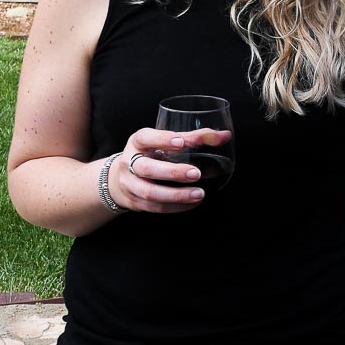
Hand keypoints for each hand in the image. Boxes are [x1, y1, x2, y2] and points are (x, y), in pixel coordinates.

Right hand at [107, 127, 232, 213]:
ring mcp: (130, 184)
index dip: (162, 139)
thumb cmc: (150, 155)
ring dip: (177, 195)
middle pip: (147, 169)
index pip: (145, 138)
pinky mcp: (135, 202)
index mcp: (137, 143)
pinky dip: (175, 207)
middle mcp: (130, 162)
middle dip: (172, 172)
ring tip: (199, 194)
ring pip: (150, 192)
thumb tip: (224, 136)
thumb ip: (193, 138)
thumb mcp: (165, 142)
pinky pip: (155, 207)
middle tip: (196, 173)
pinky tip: (192, 203)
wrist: (119, 177)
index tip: (181, 142)